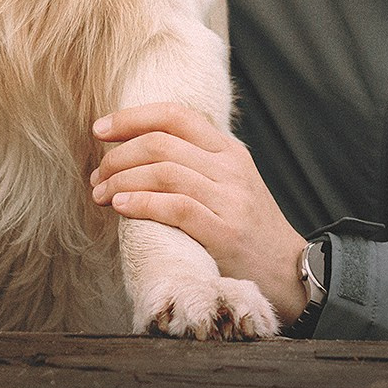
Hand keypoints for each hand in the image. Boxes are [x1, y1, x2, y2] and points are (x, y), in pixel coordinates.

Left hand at [91, 102, 309, 322]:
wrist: (289, 271)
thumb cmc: (246, 228)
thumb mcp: (228, 183)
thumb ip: (192, 163)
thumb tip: (131, 150)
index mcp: (229, 150)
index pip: (175, 115)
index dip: (132, 118)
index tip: (100, 129)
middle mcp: (231, 169)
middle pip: (161, 143)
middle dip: (118, 156)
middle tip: (97, 176)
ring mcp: (230, 200)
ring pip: (164, 173)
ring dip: (122, 181)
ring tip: (100, 194)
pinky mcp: (226, 234)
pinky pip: (177, 208)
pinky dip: (143, 204)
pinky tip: (121, 207)